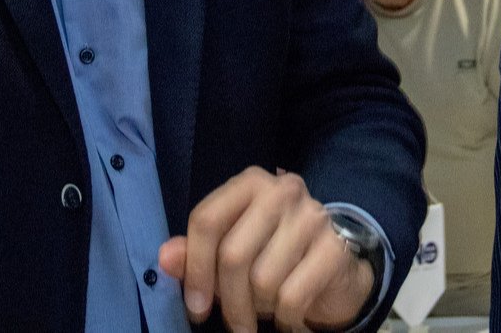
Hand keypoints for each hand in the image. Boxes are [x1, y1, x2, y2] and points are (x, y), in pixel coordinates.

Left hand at [157, 167, 375, 332]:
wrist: (335, 269)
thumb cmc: (273, 257)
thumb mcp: (230, 252)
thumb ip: (195, 253)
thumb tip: (164, 259)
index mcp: (250, 182)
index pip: (207, 220)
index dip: (194, 269)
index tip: (195, 307)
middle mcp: (282, 190)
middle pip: (232, 254)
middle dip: (228, 301)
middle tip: (233, 324)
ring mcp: (312, 216)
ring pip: (262, 280)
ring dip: (259, 309)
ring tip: (265, 311)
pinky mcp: (335, 247)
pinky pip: (292, 296)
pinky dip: (286, 318)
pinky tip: (289, 317)